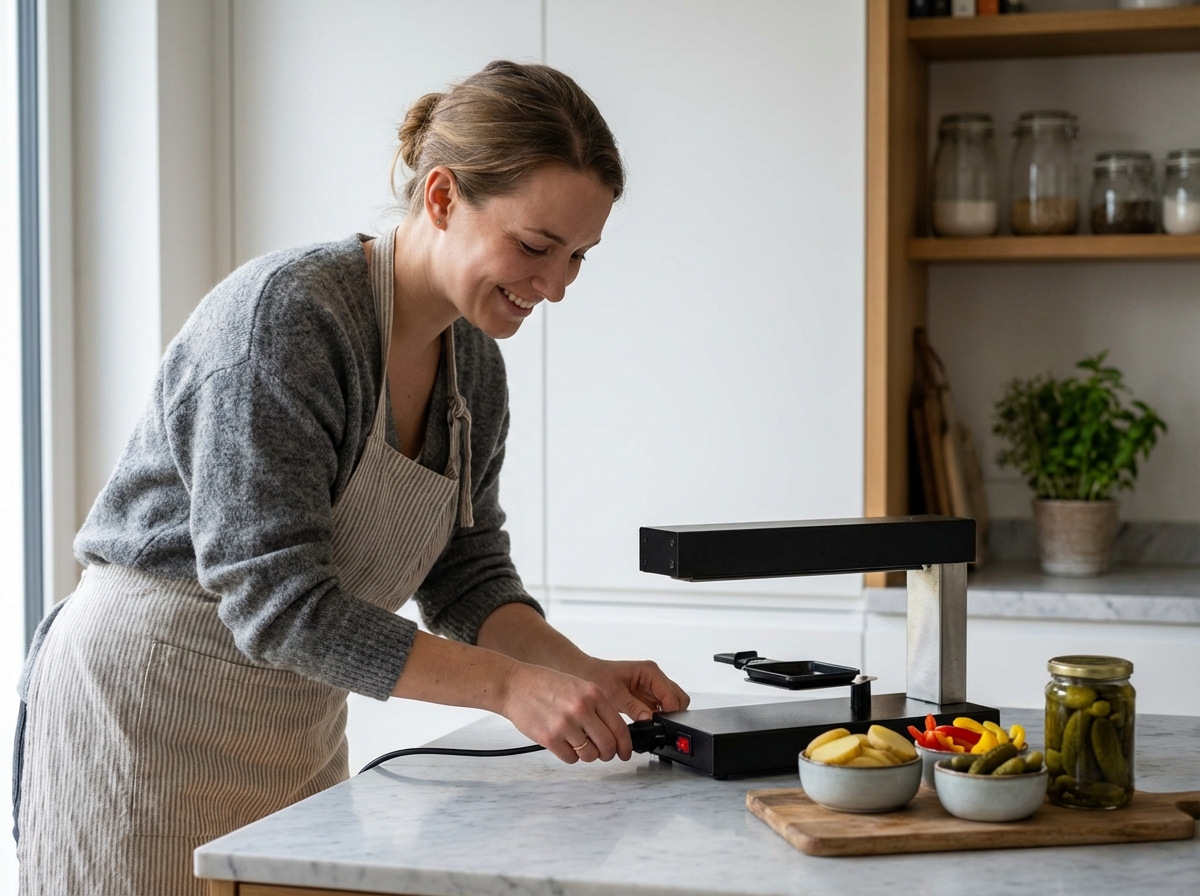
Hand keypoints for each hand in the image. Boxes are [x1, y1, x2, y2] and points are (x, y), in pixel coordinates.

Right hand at [499, 663, 634, 763]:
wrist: (515, 685)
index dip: (625, 745)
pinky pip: (570, 758)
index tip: (625, 752)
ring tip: (579, 744)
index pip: (619, 727)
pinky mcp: (549, 738)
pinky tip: (564, 743)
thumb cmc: (546, 685)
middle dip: (608, 754)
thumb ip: (598, 706)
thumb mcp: (579, 686)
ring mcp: (565, 724)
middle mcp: (582, 709)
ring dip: (588, 755)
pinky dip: (570, 756)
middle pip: (607, 745)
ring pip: (590, 755)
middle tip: (604, 754)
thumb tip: (615, 733)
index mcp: (593, 694)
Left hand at [574, 658, 690, 722]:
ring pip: (672, 704)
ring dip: (666, 716)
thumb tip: (649, 718)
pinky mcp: (647, 697)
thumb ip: (633, 706)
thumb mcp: (614, 693)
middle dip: (673, 713)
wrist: (586, 674)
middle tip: (659, 726)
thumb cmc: (597, 676)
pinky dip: (659, 717)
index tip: (662, 724)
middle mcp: (654, 677)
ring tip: (651, 725)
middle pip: (678, 698)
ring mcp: (652, 687)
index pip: (672, 694)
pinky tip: (647, 723)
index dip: (670, 711)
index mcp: (649, 671)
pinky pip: (662, 709)